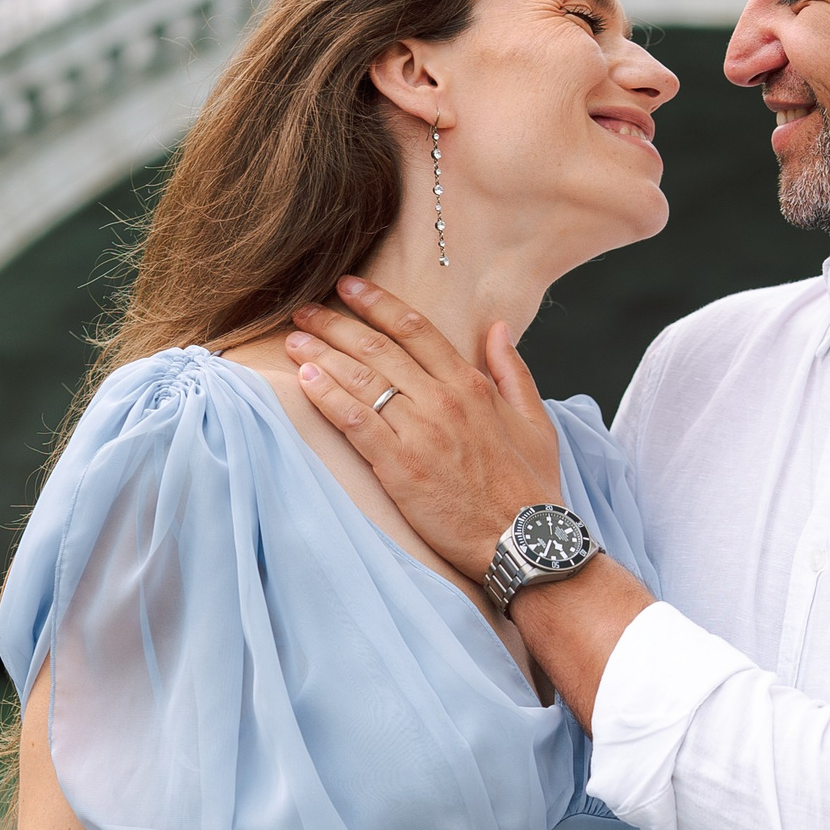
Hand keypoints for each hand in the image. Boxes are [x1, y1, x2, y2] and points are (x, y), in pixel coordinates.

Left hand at [286, 277, 561, 577]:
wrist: (526, 541)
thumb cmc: (531, 489)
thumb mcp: (536, 422)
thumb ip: (512, 371)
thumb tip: (498, 329)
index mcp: (472, 385)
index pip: (414, 329)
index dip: (376, 303)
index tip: (348, 288)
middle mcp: (442, 400)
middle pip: (377, 348)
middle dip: (335, 324)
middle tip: (304, 310)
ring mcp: (419, 433)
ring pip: (360, 380)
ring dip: (321, 354)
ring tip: (294, 340)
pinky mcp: (400, 467)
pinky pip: (354, 422)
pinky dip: (327, 397)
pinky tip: (305, 381)